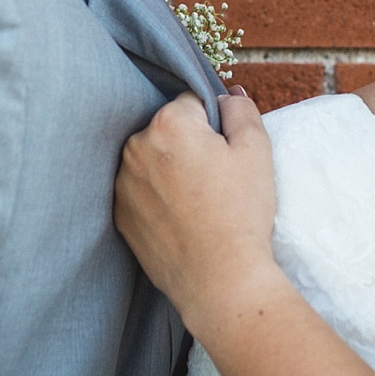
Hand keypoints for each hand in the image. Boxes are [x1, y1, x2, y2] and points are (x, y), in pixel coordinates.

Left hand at [114, 92, 283, 338]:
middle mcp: (135, 147)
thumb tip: (225, 94)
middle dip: (188, 145)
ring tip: (198, 203)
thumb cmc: (242, 214)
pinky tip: (181, 219)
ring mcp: (122, 183)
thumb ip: (240, 110)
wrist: (221, 282)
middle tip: (214, 181)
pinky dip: (156, 197)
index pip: (191, 103)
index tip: (225, 155)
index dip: (214, 126)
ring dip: (169, 169)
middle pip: (167, 129)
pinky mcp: (119, 214)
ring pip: (151, 160)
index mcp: (168, 124)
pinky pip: (140, 190)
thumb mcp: (256, 151)